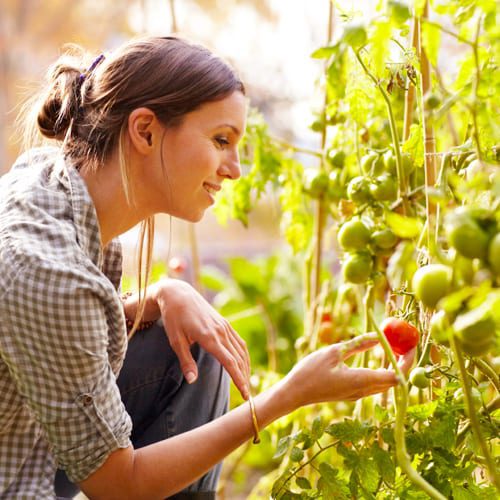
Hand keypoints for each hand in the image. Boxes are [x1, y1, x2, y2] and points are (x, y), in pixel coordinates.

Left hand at [151, 278, 250, 398]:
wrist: (178, 295)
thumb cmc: (174, 318)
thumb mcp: (175, 340)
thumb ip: (186, 361)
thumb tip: (193, 381)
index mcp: (208, 337)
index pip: (229, 362)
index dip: (239, 379)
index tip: (245, 394)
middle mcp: (220, 331)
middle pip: (239, 359)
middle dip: (244, 378)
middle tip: (248, 396)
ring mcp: (224, 326)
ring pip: (241, 350)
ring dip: (246, 367)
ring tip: (246, 383)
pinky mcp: (225, 323)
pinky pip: (239, 341)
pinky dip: (243, 355)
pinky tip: (243, 364)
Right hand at [283, 333, 415, 407]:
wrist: (295, 393)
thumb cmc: (311, 371)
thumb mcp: (334, 352)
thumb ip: (358, 344)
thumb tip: (379, 336)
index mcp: (361, 380)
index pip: (396, 374)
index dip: (407, 360)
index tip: (412, 345)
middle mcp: (363, 391)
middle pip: (394, 380)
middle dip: (403, 362)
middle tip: (406, 343)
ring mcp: (357, 394)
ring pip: (385, 383)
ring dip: (393, 366)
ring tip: (395, 348)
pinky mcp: (351, 393)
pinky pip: (374, 384)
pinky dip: (381, 371)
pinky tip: (378, 359)